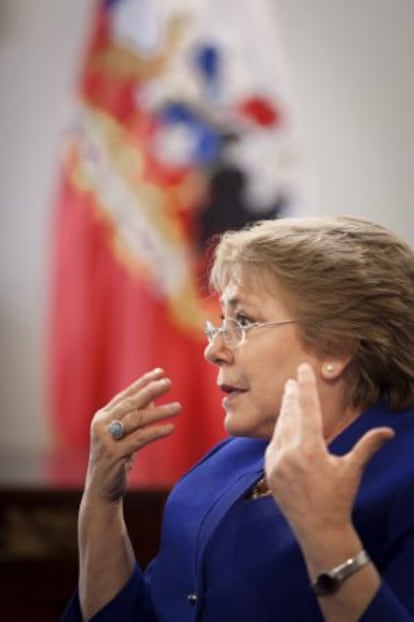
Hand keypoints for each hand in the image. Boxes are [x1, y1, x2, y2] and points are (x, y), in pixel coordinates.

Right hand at [84, 368, 180, 502]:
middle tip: (169, 383)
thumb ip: (134, 416)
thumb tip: (154, 397)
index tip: (159, 372)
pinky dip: (156, 432)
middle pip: (130, 403)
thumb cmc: (116, 459)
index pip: (125, 395)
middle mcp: (101, 425)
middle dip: (151, 391)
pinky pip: (140, 439)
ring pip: (137, 420)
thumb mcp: (124, 435)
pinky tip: (171, 428)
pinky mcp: (115, 455)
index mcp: (102, 417)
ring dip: (159, 411)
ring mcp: (106, 440)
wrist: (102, 491)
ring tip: (178, 407)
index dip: (142, 382)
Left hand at [264, 363, 393, 542]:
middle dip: (291, 396)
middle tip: (292, 380)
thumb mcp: (352, 470)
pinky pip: (273, 444)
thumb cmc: (338, 499)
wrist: (318, 531)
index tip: (302, 370)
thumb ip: (368, 446)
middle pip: (289, 415)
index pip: (307, 409)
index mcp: (309, 449)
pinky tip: (283, 425)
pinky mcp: (269, 471)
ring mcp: (275, 463)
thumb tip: (389, 430)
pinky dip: (279, 431)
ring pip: (279, 429)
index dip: (305, 386)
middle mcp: (288, 453)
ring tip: (288, 397)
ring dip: (285, 412)